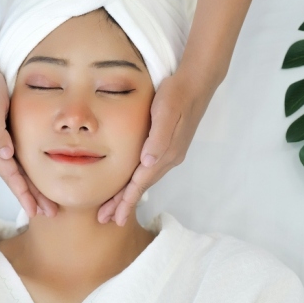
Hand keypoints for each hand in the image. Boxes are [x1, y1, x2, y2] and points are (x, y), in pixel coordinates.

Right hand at [0, 60, 57, 217]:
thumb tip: (5, 154)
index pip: (10, 175)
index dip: (23, 193)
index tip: (35, 211)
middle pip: (15, 178)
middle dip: (31, 197)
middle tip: (49, 214)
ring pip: (17, 172)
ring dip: (31, 188)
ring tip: (46, 204)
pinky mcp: (2, 136)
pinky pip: (17, 160)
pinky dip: (27, 173)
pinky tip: (37, 180)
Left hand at [97, 71, 212, 225]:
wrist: (196, 83)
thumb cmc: (177, 94)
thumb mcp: (166, 112)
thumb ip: (158, 137)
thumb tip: (148, 161)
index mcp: (166, 152)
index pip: (141, 182)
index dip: (127, 200)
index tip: (115, 218)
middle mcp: (168, 157)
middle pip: (141, 186)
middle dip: (124, 203)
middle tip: (107, 219)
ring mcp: (170, 152)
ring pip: (145, 179)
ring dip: (129, 194)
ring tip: (114, 208)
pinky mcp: (168, 146)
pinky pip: (149, 170)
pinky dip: (137, 181)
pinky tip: (130, 184)